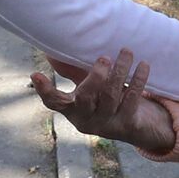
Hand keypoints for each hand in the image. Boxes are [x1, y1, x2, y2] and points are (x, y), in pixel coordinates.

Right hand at [31, 48, 178, 152]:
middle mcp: (87, 121)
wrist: (138, 126)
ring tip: (126, 52)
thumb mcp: (89, 87)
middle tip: (105, 57)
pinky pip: (132, 99)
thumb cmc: (107, 100)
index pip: (54, 102)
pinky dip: (138, 80)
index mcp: (73, 110)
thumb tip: (52, 51)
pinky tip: (143, 64)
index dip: (44, 90)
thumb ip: (74, 71)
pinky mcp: (127, 124)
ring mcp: (107, 125)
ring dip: (120, 71)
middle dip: (95, 76)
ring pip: (111, 96)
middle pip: (86, 98)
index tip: (35, 74)